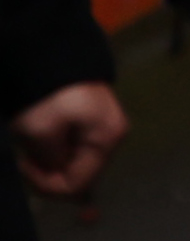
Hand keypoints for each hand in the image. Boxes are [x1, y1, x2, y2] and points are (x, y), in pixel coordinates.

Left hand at [13, 82, 122, 197]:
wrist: (50, 56)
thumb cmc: (48, 95)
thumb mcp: (40, 132)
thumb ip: (50, 162)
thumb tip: (55, 172)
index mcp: (107, 139)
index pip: (79, 184)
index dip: (48, 184)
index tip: (25, 167)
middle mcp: (113, 136)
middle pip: (80, 174)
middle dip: (50, 173)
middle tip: (27, 159)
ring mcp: (104, 128)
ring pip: (76, 163)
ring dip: (51, 161)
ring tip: (33, 146)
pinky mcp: (93, 122)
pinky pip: (74, 149)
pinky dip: (56, 150)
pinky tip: (43, 139)